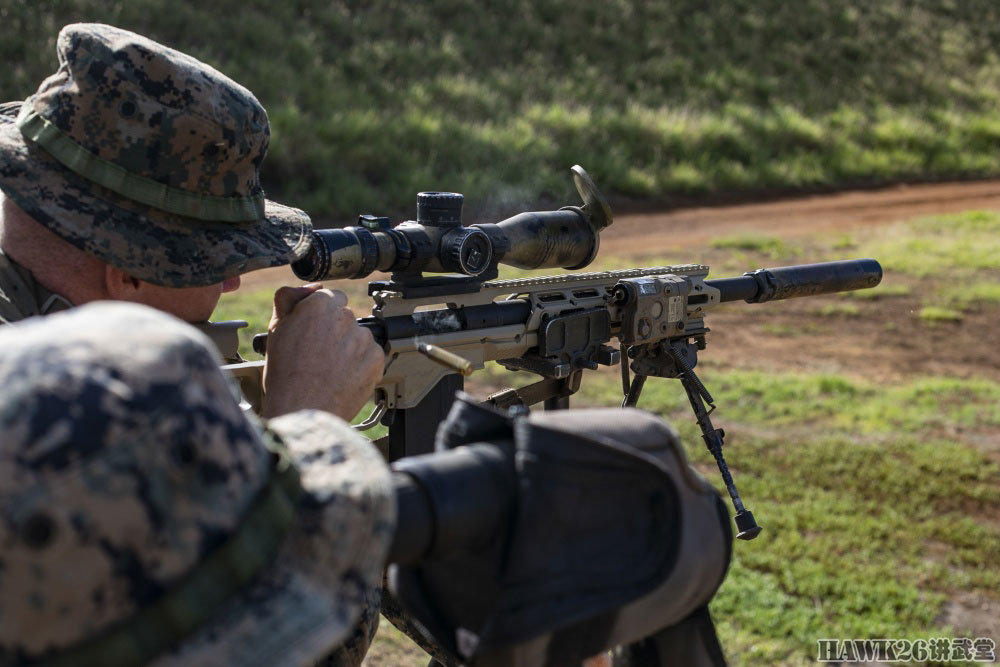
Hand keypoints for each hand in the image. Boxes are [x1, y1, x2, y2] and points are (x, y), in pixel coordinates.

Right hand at [261, 283, 382, 419]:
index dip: (321, 315)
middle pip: (345, 318)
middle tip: (320, 354)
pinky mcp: (376, 359)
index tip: (315, 330)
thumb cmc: (285, 376)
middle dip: (336, 331)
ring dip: (350, 348)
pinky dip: (362, 365)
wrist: (303, 410)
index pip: (330, 298)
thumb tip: (309, 288)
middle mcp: (345, 317)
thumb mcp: (276, 330)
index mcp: (319, 305)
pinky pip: (372, 356)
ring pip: (359, 337)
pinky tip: (344, 377)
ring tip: (331, 369)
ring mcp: (363, 339)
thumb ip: (290, 300)